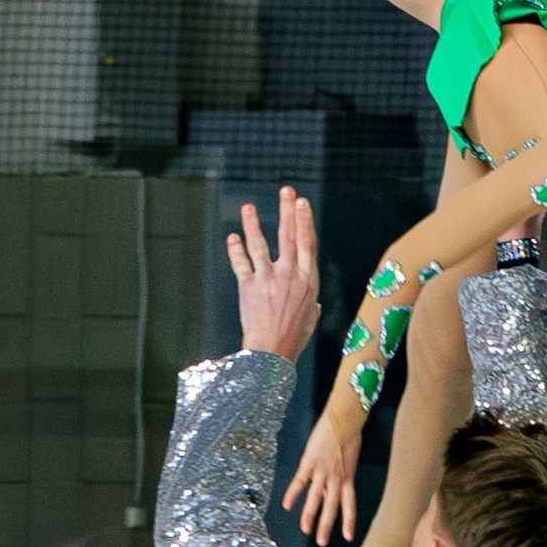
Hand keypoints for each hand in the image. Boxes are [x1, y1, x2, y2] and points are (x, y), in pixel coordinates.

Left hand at [230, 187, 317, 362]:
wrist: (271, 354)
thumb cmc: (292, 340)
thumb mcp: (310, 321)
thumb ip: (312, 306)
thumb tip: (314, 303)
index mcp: (308, 281)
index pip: (307, 244)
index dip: (305, 222)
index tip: (302, 204)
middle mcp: (289, 275)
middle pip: (289, 236)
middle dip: (288, 211)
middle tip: (287, 191)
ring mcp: (268, 279)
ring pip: (260, 244)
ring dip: (253, 223)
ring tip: (248, 207)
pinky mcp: (249, 287)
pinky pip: (241, 263)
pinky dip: (235, 249)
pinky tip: (232, 236)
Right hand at [282, 406, 358, 545]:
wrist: (344, 419)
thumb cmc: (349, 434)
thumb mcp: (349, 458)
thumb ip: (340, 474)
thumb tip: (332, 486)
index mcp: (348, 478)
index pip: (349, 505)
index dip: (348, 522)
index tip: (347, 537)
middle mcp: (336, 479)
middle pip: (331, 507)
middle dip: (326, 526)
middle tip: (321, 543)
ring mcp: (322, 472)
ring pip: (315, 499)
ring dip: (309, 516)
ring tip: (305, 530)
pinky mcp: (309, 463)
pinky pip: (300, 482)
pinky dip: (293, 493)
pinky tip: (286, 505)